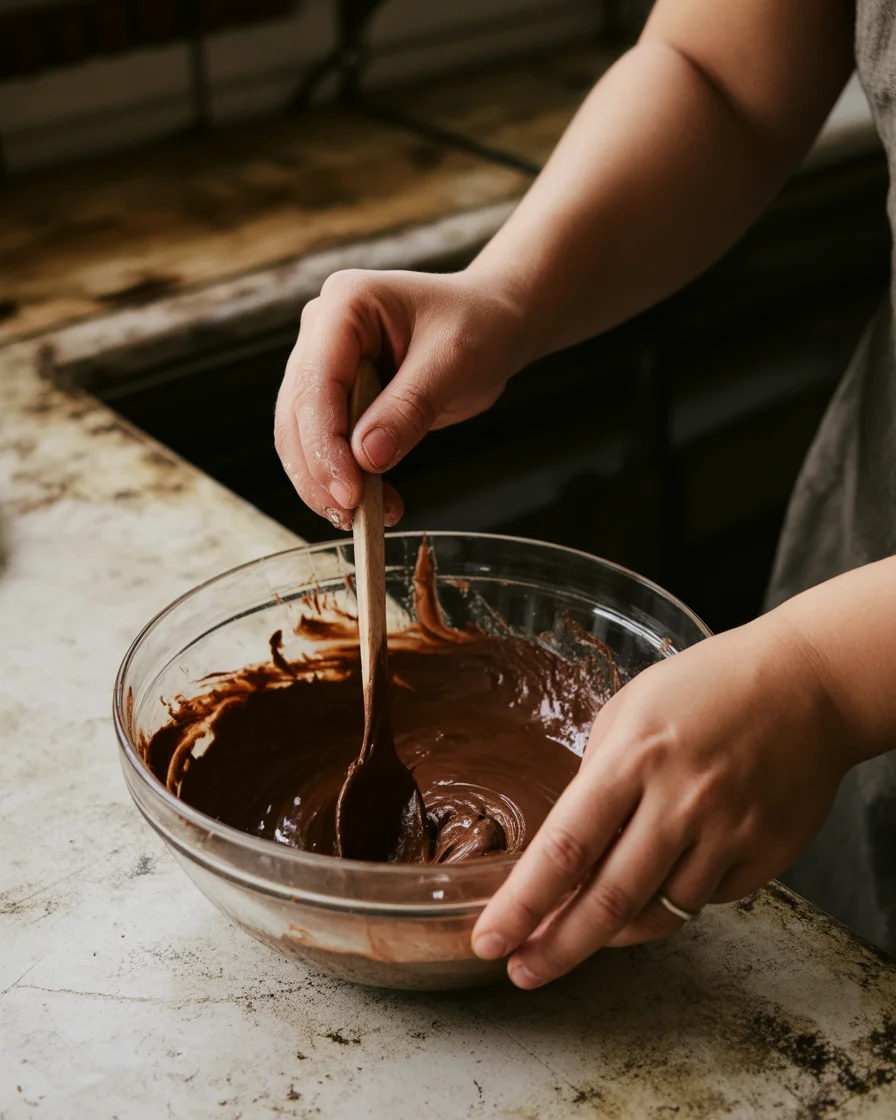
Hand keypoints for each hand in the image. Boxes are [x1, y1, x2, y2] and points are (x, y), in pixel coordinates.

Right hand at [274, 268, 528, 528]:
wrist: (494, 322)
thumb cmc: (480, 326)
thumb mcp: (454, 362)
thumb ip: (409, 408)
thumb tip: (368, 458)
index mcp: (345, 304)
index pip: (317, 382)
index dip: (327, 444)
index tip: (350, 493)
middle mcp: (322, 331)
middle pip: (298, 413)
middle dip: (319, 471)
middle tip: (351, 516)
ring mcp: (324, 363)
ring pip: (300, 435)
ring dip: (324, 483)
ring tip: (361, 519)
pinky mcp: (337, 396)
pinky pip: (326, 444)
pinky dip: (343, 479)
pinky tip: (372, 505)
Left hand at [472, 610, 853, 987]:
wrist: (805, 683)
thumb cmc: (706, 687)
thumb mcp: (631, 711)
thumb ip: (598, 776)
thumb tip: (569, 847)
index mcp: (635, 756)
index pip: (567, 846)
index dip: (523, 903)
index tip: (489, 938)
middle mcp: (681, 800)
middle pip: (609, 900)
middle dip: (557, 947)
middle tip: (523, 970)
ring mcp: (728, 832)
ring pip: (659, 913)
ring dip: (613, 931)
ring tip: (585, 927)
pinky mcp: (765, 854)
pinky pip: (705, 898)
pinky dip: (675, 896)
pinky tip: (666, 871)